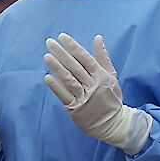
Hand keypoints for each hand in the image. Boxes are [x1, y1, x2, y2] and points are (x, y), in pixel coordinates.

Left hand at [44, 34, 149, 153]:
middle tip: (49, 42)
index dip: (73, 46)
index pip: (85, 58)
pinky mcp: (76, 109)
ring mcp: (84, 97)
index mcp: (101, 76)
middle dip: (61, 53)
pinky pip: (64, 96)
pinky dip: (56, 87)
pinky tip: (47, 77)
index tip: (62, 37)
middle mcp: (92, 85)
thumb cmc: (111, 97)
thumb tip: (98, 38)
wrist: (113, 124)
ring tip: (46, 57)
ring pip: (69, 80)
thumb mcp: (111, 76)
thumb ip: (103, 57)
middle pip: (75, 67)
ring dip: (57, 67)